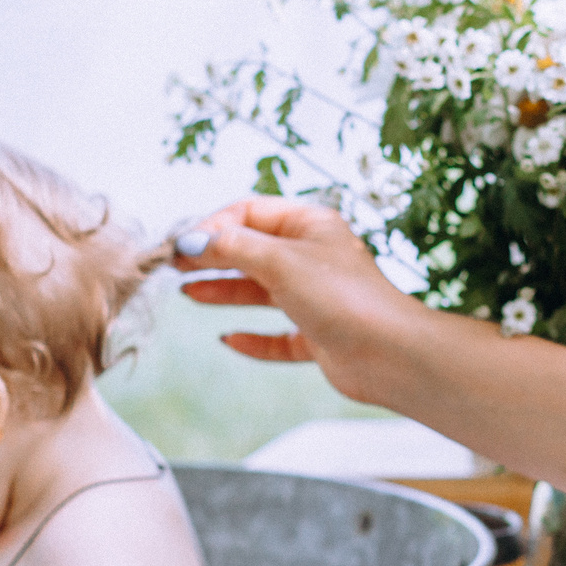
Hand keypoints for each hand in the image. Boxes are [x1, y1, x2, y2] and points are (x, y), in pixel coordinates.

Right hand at [174, 197, 442, 403]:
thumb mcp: (280, 261)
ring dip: (225, 291)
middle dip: (214, 256)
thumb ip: (232, 248)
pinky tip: (229, 339)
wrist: (391, 353)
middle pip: (253, 250)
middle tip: (174, 267)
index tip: (182, 245)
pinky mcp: (320, 336)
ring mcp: (317, 298)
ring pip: (262, 290)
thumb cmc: (343, 297)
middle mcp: (314, 257)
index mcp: (312, 225)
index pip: (251, 212)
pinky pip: (278, 335)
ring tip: (189, 293)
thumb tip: (190, 241)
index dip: (214, 225)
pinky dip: (253, 337)